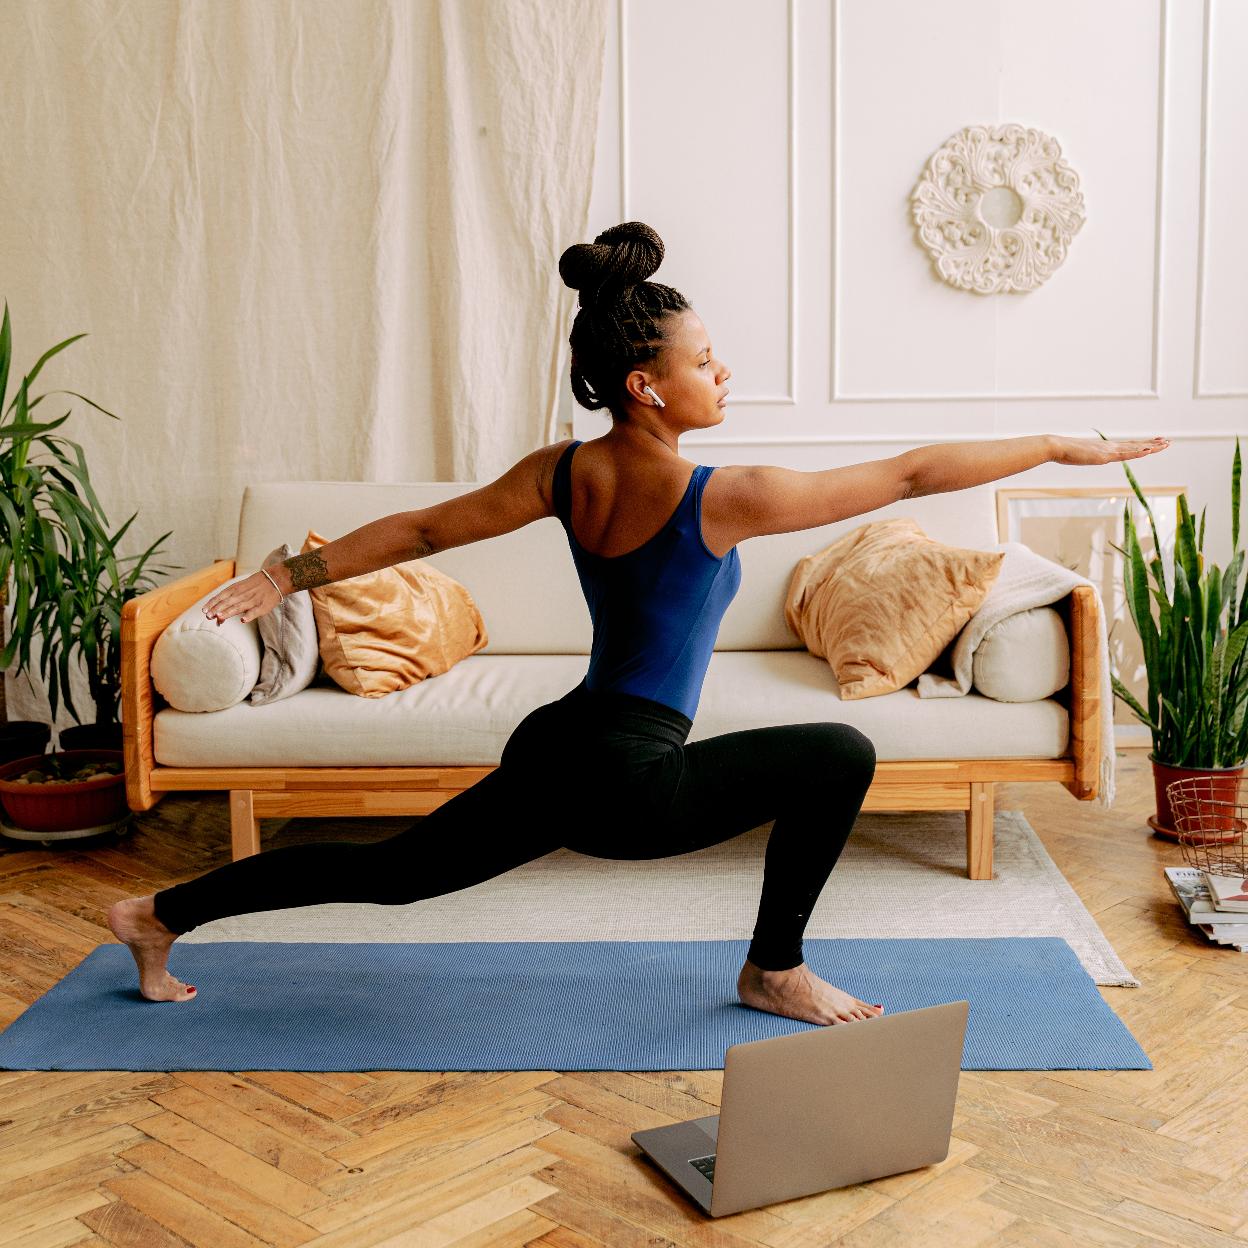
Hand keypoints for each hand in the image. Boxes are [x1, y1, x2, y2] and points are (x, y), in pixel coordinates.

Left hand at [201, 571, 282, 626]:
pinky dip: (249, 616)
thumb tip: (218, 608)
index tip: (204, 611)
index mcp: (236, 589)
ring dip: (229, 612)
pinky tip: (243, 620)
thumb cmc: (255, 585)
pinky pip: (254, 612)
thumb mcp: (240, 586)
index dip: (212, 603)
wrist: (275, 580)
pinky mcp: (262, 607)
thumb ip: (230, 596)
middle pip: (227, 602)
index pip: (221, 596)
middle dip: (217, 609)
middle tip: (208, 616)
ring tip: (220, 617)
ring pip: (238, 607)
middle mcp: (242, 594)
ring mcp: (252, 600)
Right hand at [1051, 435, 1169, 465]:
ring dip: (1152, 446)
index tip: (1155, 442)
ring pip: (1135, 448)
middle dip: (1153, 444)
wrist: (1056, 447)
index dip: (1142, 444)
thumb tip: (1081, 457)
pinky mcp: (1105, 455)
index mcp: (1105, 448)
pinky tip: (1149, 451)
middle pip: (1136, 445)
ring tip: (1165, 444)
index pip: (1128, 446)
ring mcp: (1108, 451)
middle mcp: (1110, 447)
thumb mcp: (1078, 456)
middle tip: (1168, 441)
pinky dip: (1138, 452)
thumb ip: (1083, 456)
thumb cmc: (1063, 452)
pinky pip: (1125, 454)